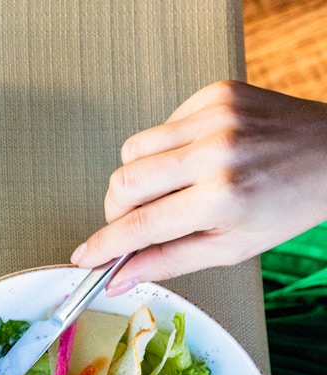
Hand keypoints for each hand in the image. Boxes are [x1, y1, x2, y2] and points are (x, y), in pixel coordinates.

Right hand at [72, 81, 326, 292]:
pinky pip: (162, 125)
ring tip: (171, 187)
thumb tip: (119, 278)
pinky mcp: (216, 94)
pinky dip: (167, 147)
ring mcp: (215, 117)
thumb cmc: (291, 204)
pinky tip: (196, 157)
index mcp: (222, 198)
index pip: (138, 226)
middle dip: (116, 210)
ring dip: (139, 177)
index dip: (103, 246)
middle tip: (133, 222)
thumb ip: (168, 262)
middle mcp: (216, 153)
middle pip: (123, 183)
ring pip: (133, 150)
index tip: (84, 257)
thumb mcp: (233, 247)